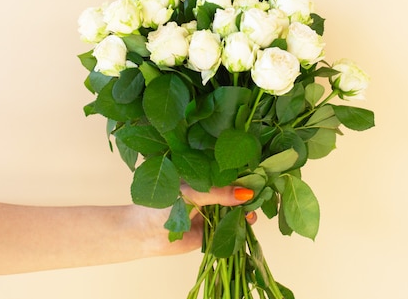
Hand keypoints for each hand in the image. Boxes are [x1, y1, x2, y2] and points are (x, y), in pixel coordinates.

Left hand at [132, 185, 256, 255]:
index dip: (246, 176)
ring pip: (236, 213)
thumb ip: (220, 194)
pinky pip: (230, 230)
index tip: (262, 177)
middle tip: (261, 197)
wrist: (145, 233)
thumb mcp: (194, 193)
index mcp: (205, 179)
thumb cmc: (164, 205)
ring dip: (246, 213)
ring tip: (251, 214)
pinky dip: (240, 228)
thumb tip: (247, 194)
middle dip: (250, 196)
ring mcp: (212, 214)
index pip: (230, 175)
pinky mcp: (212, 233)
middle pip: (237, 195)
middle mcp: (211, 196)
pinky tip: (246, 225)